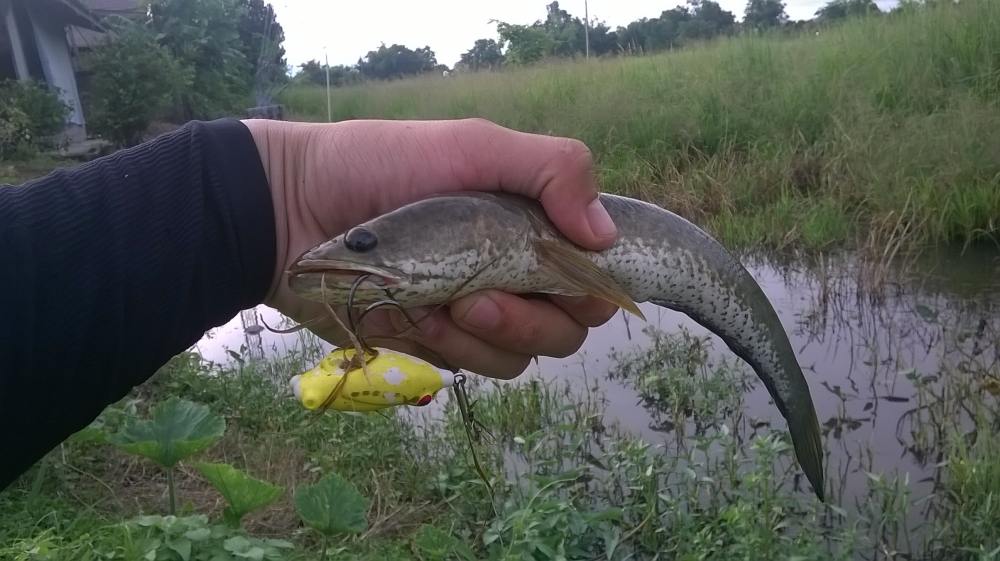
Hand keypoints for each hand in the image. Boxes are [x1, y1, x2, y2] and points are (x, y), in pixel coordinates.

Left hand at [241, 118, 618, 378]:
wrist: (290, 209)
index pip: (594, 275)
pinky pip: (471, 368)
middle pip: (566, 329)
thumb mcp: (470, 144)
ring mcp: (475, 312)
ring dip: (484, 335)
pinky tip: (415, 317)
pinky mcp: (437, 343)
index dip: (591, 288)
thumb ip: (549, 170)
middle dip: (529, 320)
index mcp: (532, 224)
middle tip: (480, 297)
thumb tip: (606, 235)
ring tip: (438, 302)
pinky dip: (449, 346)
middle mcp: (514, 273)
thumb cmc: (379, 164)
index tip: (560, 280)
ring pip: (521, 357)